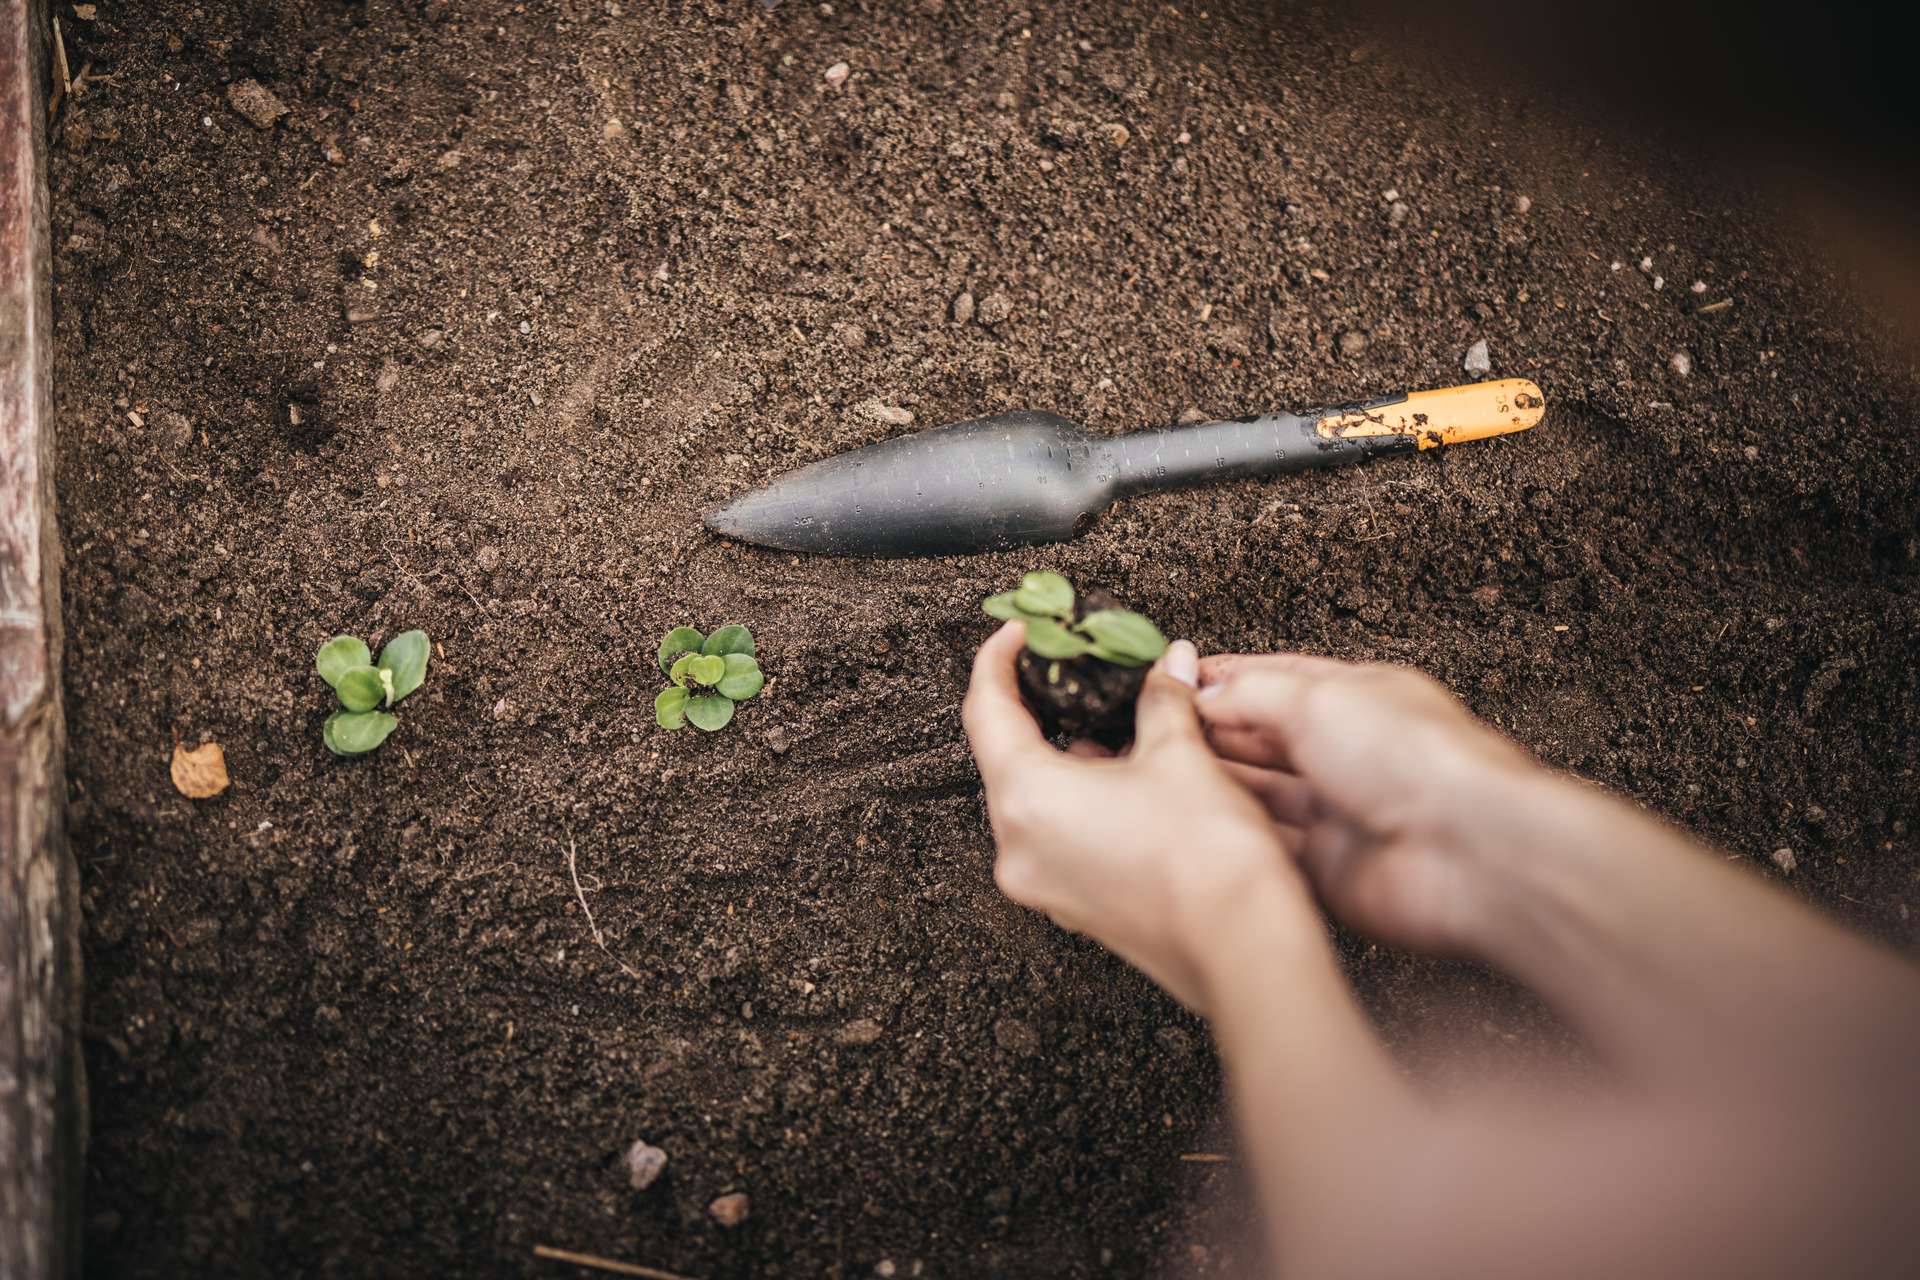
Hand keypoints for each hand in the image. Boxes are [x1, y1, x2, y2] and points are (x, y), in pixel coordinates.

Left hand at [961, 623, 1299, 1009]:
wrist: (1247, 952)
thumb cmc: (1211, 863)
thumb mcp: (1181, 756)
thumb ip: (1162, 701)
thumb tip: (1167, 667)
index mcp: (1026, 800)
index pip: (985, 710)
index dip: (999, 660)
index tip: (1020, 633)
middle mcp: (1018, 847)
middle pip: (1008, 756)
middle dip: (1046, 709)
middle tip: (1078, 672)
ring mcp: (1043, 884)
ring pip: (1037, 798)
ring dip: (1071, 756)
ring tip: (1122, 724)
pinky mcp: (1073, 904)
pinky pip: (1060, 835)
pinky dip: (1084, 799)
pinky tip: (1132, 778)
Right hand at [1195, 654, 1542, 952]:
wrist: (1464, 851)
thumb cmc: (1418, 759)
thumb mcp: (1317, 696)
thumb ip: (1251, 694)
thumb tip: (1206, 693)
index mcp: (1355, 698)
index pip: (1276, 681)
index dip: (1224, 679)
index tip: (1173, 680)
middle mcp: (1346, 754)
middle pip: (1263, 739)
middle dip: (1211, 731)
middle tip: (1154, 727)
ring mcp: (1337, 814)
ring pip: (1260, 796)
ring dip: (1216, 784)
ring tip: (1162, 773)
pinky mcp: (1329, 869)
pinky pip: (1269, 851)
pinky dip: (1234, 837)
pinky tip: (1197, 826)